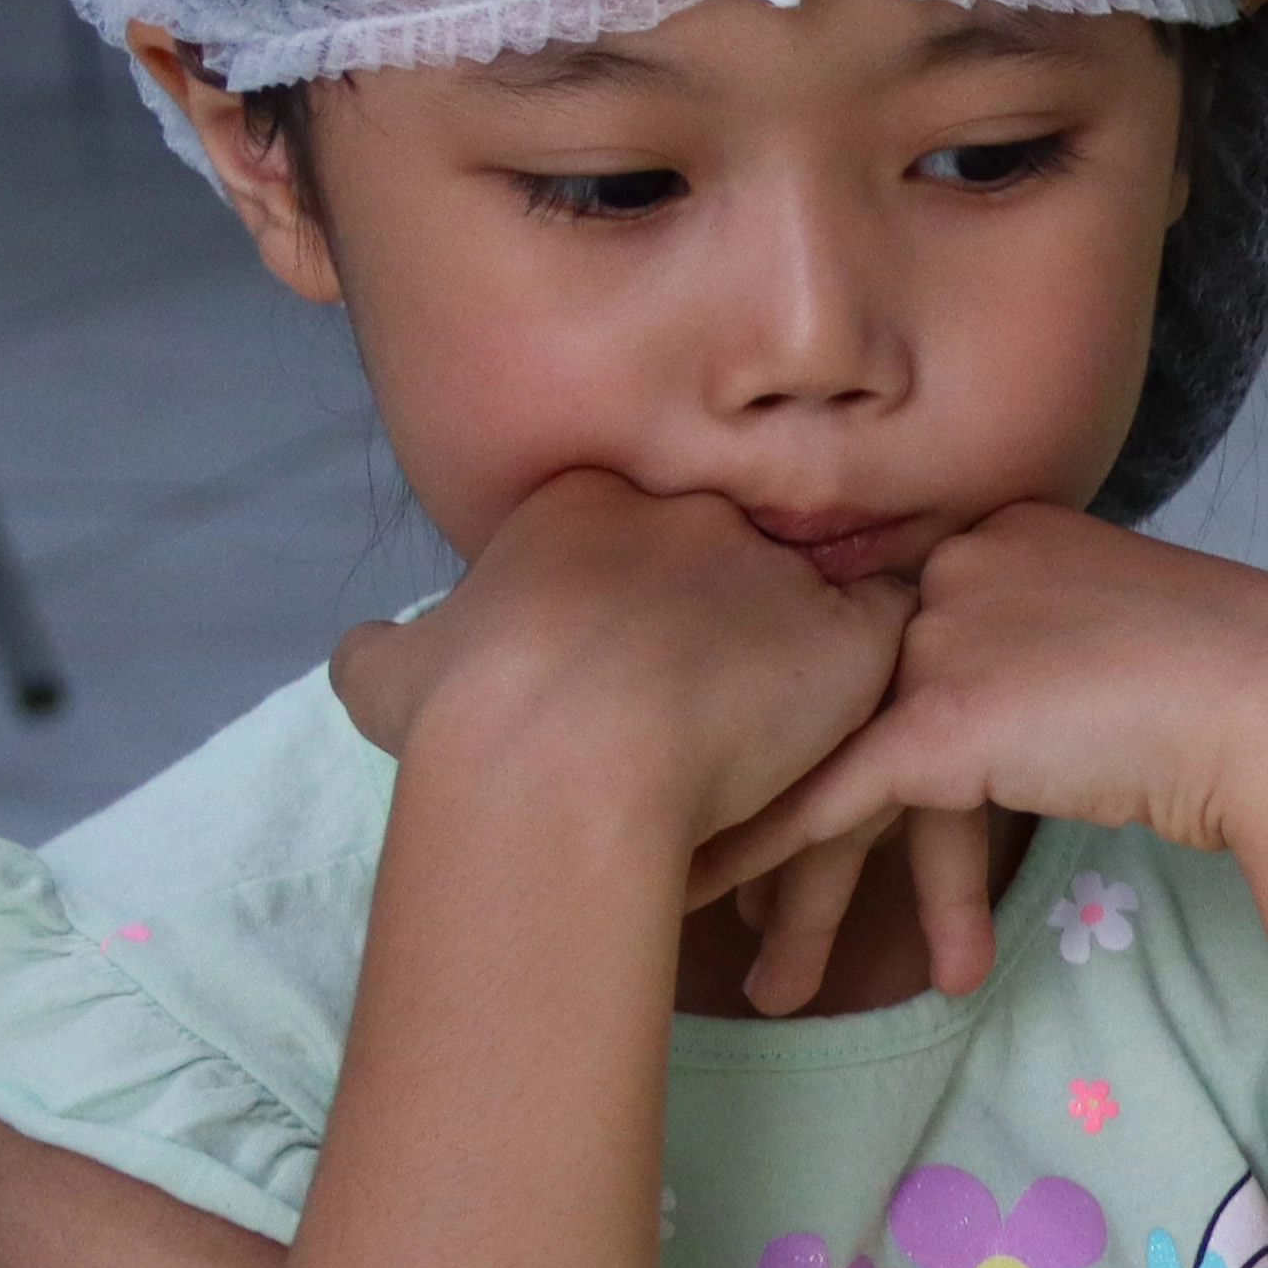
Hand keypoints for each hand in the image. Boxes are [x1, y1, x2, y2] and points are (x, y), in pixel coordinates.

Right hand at [330, 466, 912, 853]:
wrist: (566, 759)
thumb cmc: (465, 717)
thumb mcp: (392, 675)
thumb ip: (389, 652)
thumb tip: (378, 654)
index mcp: (581, 509)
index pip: (629, 532)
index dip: (630, 601)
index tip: (621, 669)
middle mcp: (686, 514)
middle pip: (722, 552)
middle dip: (719, 616)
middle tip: (710, 698)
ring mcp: (774, 565)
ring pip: (806, 590)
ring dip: (800, 644)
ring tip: (788, 717)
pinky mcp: (851, 631)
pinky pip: (888, 631)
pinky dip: (876, 671)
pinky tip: (856, 718)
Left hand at [682, 503, 1267, 1003]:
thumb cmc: (1242, 689)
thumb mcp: (1132, 639)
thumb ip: (1055, 649)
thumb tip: (1033, 707)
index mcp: (992, 538)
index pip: (879, 640)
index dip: (813, 722)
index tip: (767, 786)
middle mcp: (946, 571)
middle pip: (834, 700)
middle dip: (771, 794)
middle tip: (730, 885)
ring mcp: (938, 637)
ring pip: (823, 759)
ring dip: (779, 877)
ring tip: (755, 976)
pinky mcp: (943, 716)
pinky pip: (830, 801)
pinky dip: (765, 854)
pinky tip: (708, 903)